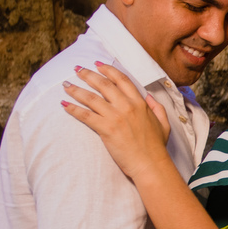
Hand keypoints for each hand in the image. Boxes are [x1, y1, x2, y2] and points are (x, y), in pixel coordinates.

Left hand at [61, 63, 172, 179]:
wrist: (150, 164)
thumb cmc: (157, 147)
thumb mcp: (164, 123)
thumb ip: (157, 107)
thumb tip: (149, 97)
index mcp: (140, 103)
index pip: (122, 79)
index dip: (108, 70)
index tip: (98, 64)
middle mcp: (127, 106)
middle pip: (103, 84)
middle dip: (88, 74)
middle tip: (77, 69)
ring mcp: (116, 117)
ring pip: (91, 97)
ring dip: (76, 89)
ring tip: (66, 84)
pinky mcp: (106, 129)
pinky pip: (85, 115)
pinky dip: (73, 108)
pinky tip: (64, 104)